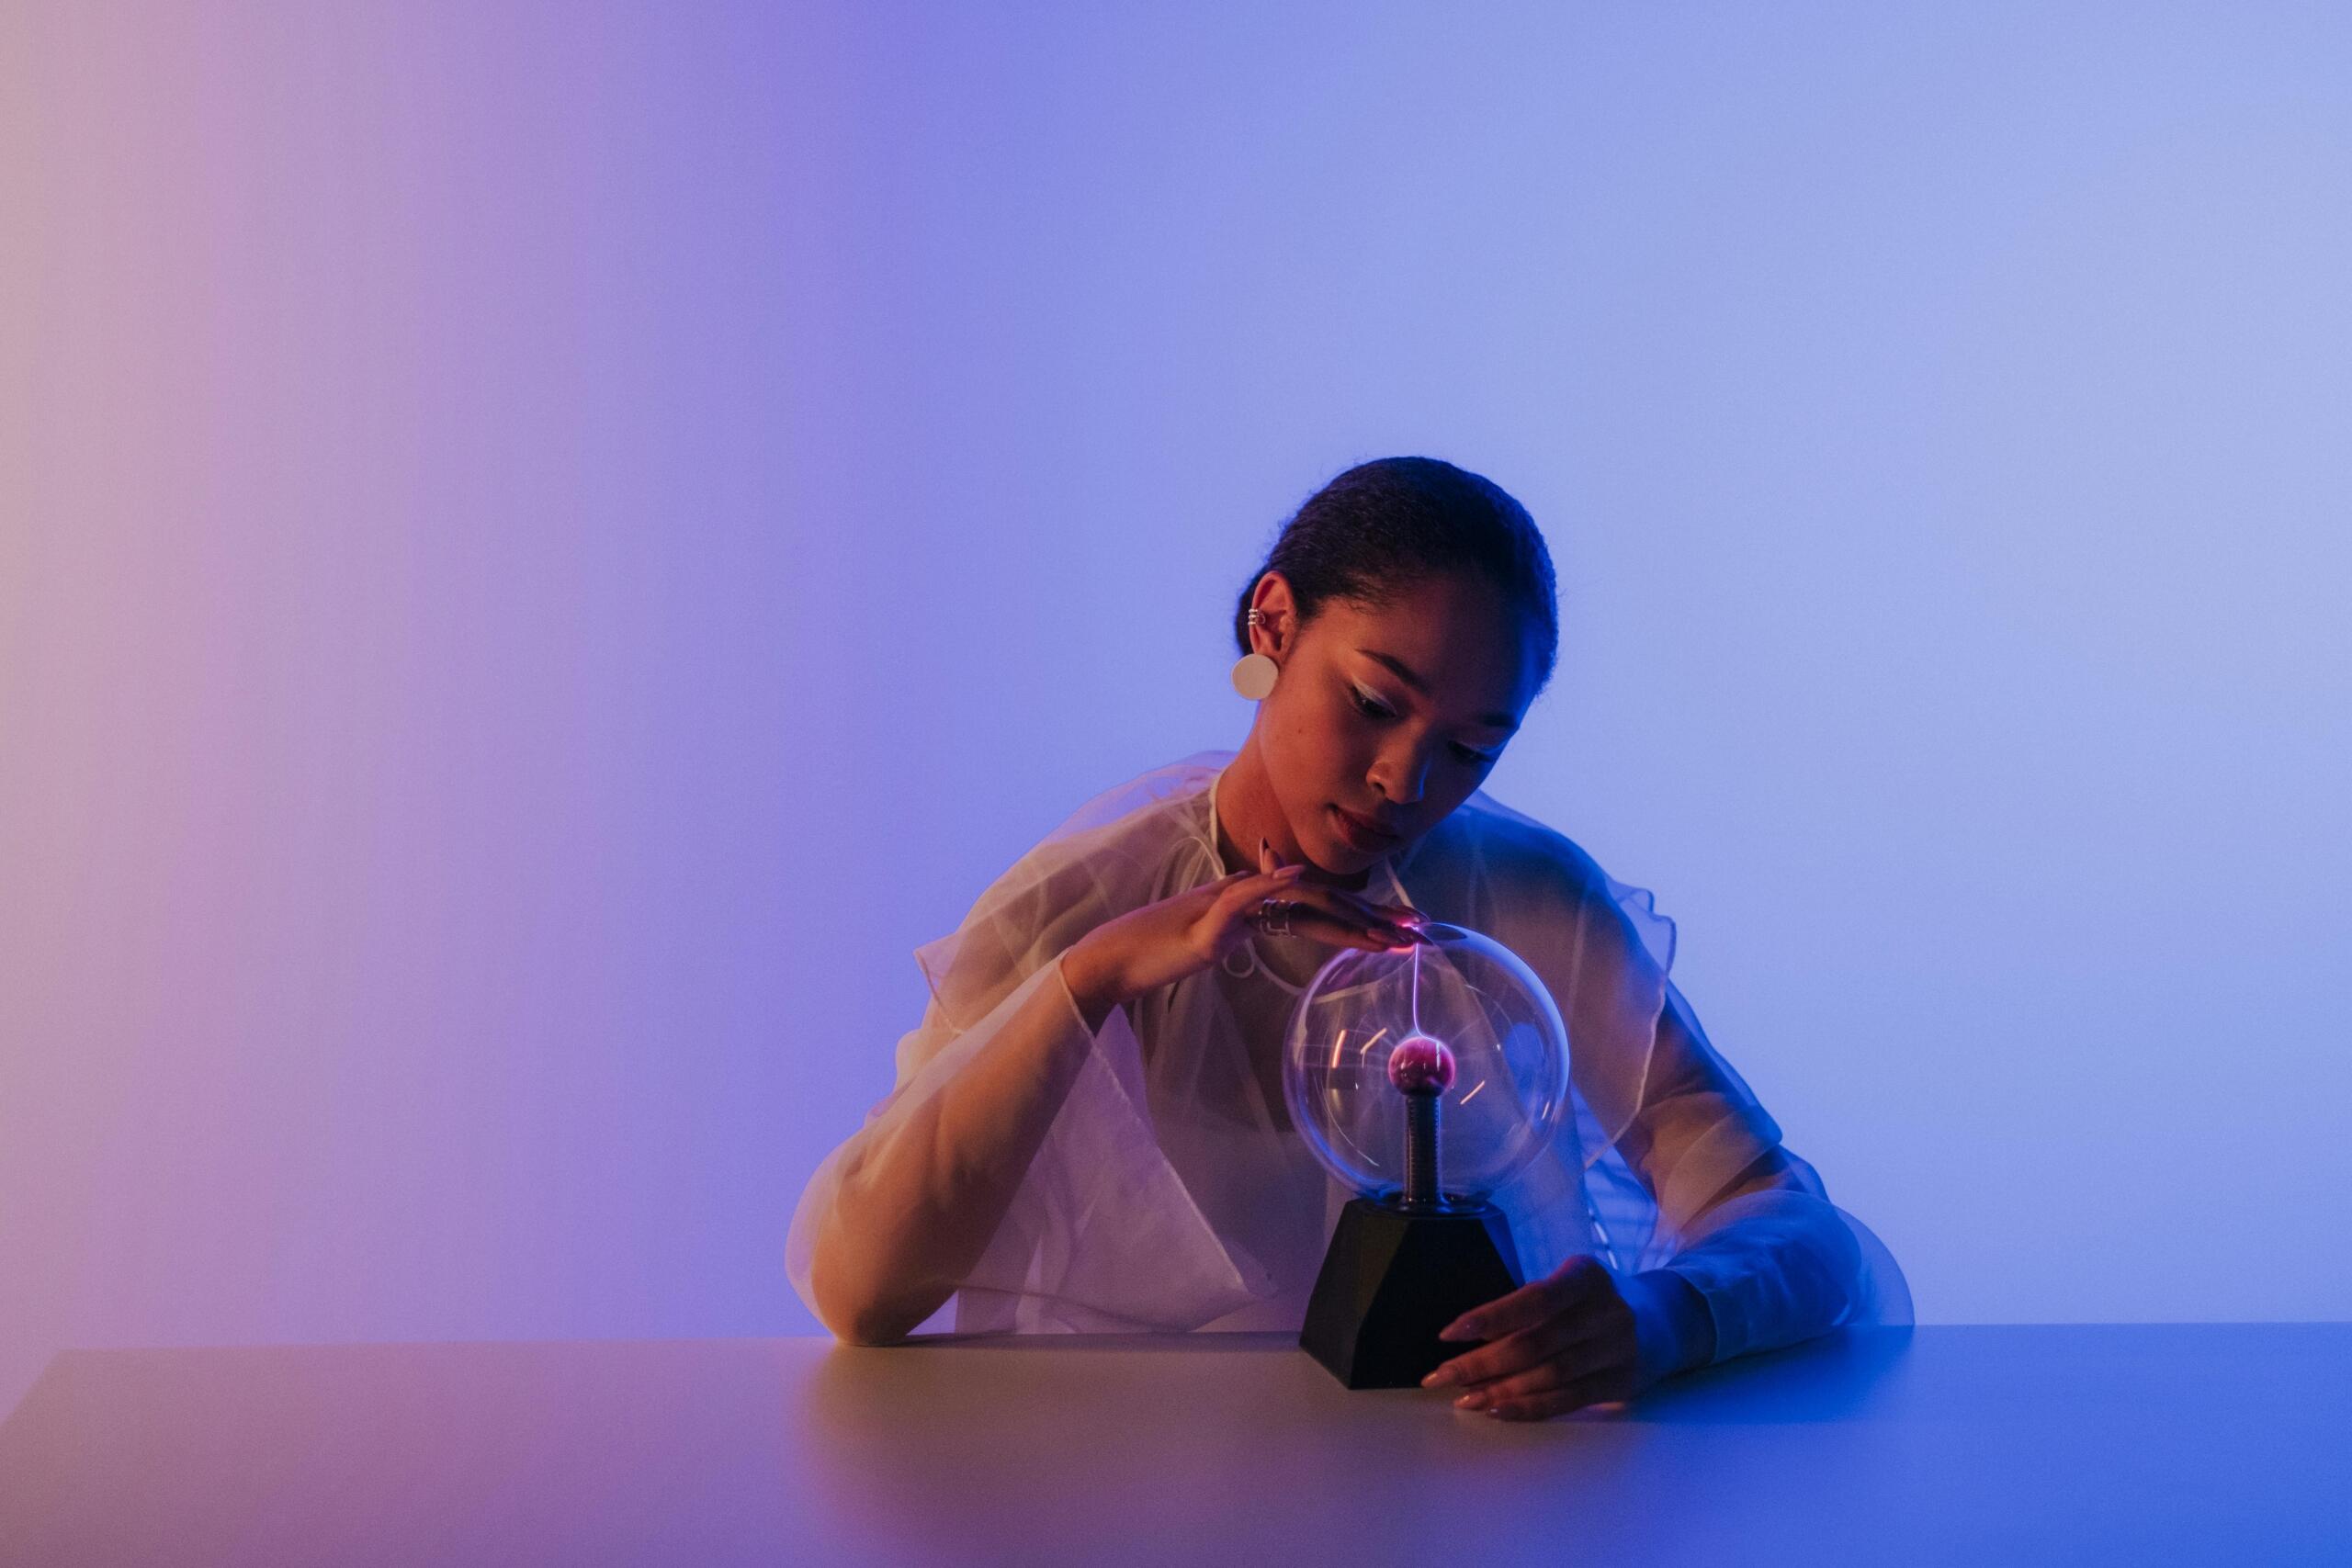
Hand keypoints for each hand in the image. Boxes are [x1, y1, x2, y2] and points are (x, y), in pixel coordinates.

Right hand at [1062, 838, 1426, 1024]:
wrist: (1115, 957)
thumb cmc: (1158, 953)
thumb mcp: (1209, 940)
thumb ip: (1241, 927)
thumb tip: (1267, 923)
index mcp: (1251, 902)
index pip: (1317, 906)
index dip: (1362, 916)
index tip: (1402, 932)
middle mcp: (1246, 895)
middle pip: (1320, 899)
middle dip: (1374, 916)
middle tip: (1418, 932)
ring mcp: (1226, 905)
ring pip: (1297, 898)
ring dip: (1348, 916)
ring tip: (1389, 938)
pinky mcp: (1205, 922)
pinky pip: (1245, 899)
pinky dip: (1274, 888)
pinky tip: (1303, 886)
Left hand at [1417, 1255, 1711, 1420]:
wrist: (1667, 1320)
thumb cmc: (1597, 1299)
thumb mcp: (1571, 1284)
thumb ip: (1531, 1305)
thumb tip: (1475, 1337)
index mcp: (1587, 1276)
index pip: (1533, 1299)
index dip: (1490, 1317)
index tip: (1449, 1334)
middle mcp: (1606, 1312)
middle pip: (1535, 1343)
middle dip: (1481, 1363)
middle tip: (1440, 1377)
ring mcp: (1618, 1350)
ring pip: (1549, 1376)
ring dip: (1500, 1391)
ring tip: (1464, 1399)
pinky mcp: (1623, 1383)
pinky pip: (1569, 1400)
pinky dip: (1530, 1408)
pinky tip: (1498, 1411)